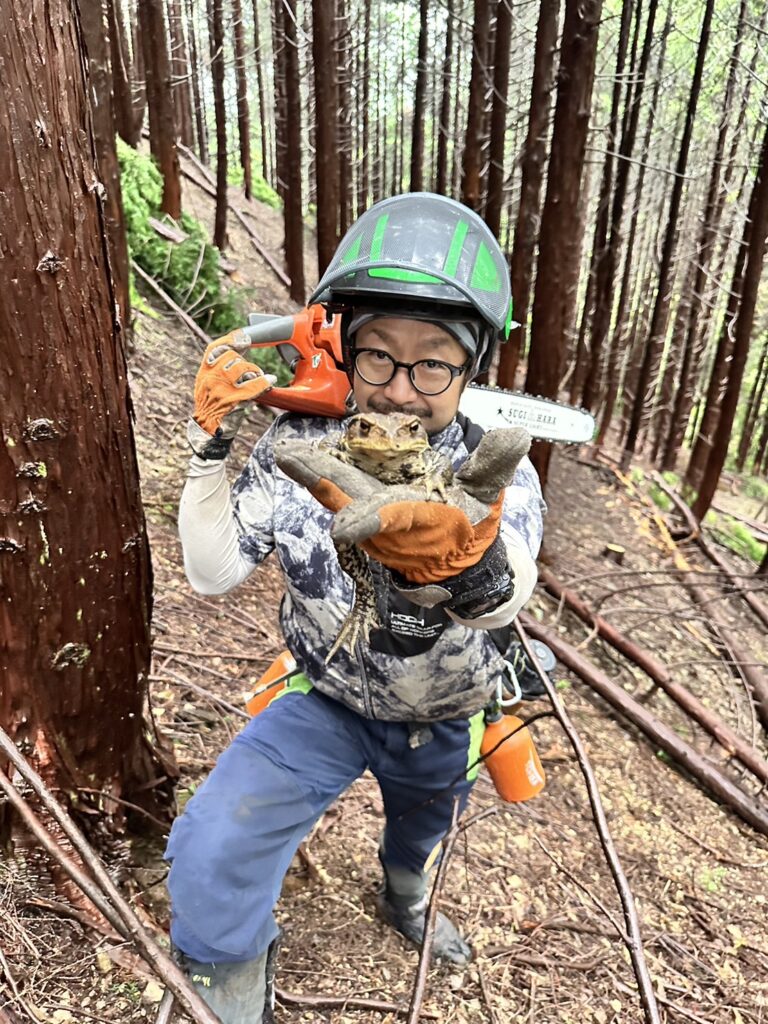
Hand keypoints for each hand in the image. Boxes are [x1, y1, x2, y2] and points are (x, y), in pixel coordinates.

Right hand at [193, 331, 274, 435]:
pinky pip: (251, 386)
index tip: (242, 337)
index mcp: (203, 372)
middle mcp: (210, 377)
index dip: (229, 340)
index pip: (214, 348)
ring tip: (258, 375)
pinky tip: (270, 380)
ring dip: (253, 369)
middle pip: (231, 356)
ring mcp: (220, 388)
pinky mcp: (231, 399)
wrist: (205, 429)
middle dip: (244, 360)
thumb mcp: (207, 385)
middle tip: (252, 369)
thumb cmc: (210, 407)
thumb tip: (238, 355)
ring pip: (241, 367)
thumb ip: (218, 371)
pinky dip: (263, 382)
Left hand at [274, 438, 503, 583]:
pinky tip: (303, 461)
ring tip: (287, 454)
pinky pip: (339, 496)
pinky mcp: (364, 518)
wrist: (458, 566)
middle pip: (345, 499)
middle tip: (287, 456)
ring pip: (336, 496)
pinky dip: (321, 479)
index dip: (367, 522)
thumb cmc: (472, 530)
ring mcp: (370, 523)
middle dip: (317, 479)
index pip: (390, 519)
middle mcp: (386, 525)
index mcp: (417, 519)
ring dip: (311, 476)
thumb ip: (496, 464)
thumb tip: (516, 433)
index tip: (341, 527)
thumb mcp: (488, 496)